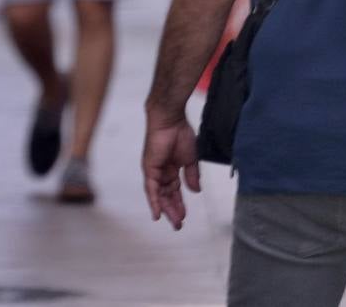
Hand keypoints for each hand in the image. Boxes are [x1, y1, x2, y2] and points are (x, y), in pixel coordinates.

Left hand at [142, 113, 201, 230]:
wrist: (170, 120)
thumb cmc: (180, 134)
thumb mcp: (190, 159)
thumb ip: (192, 175)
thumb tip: (196, 191)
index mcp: (171, 169)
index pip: (174, 191)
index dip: (179, 204)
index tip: (184, 217)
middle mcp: (161, 172)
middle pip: (166, 196)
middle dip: (173, 210)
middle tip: (179, 226)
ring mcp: (154, 171)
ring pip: (159, 195)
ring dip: (166, 209)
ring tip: (175, 223)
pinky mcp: (149, 169)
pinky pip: (151, 188)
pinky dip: (153, 201)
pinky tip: (157, 214)